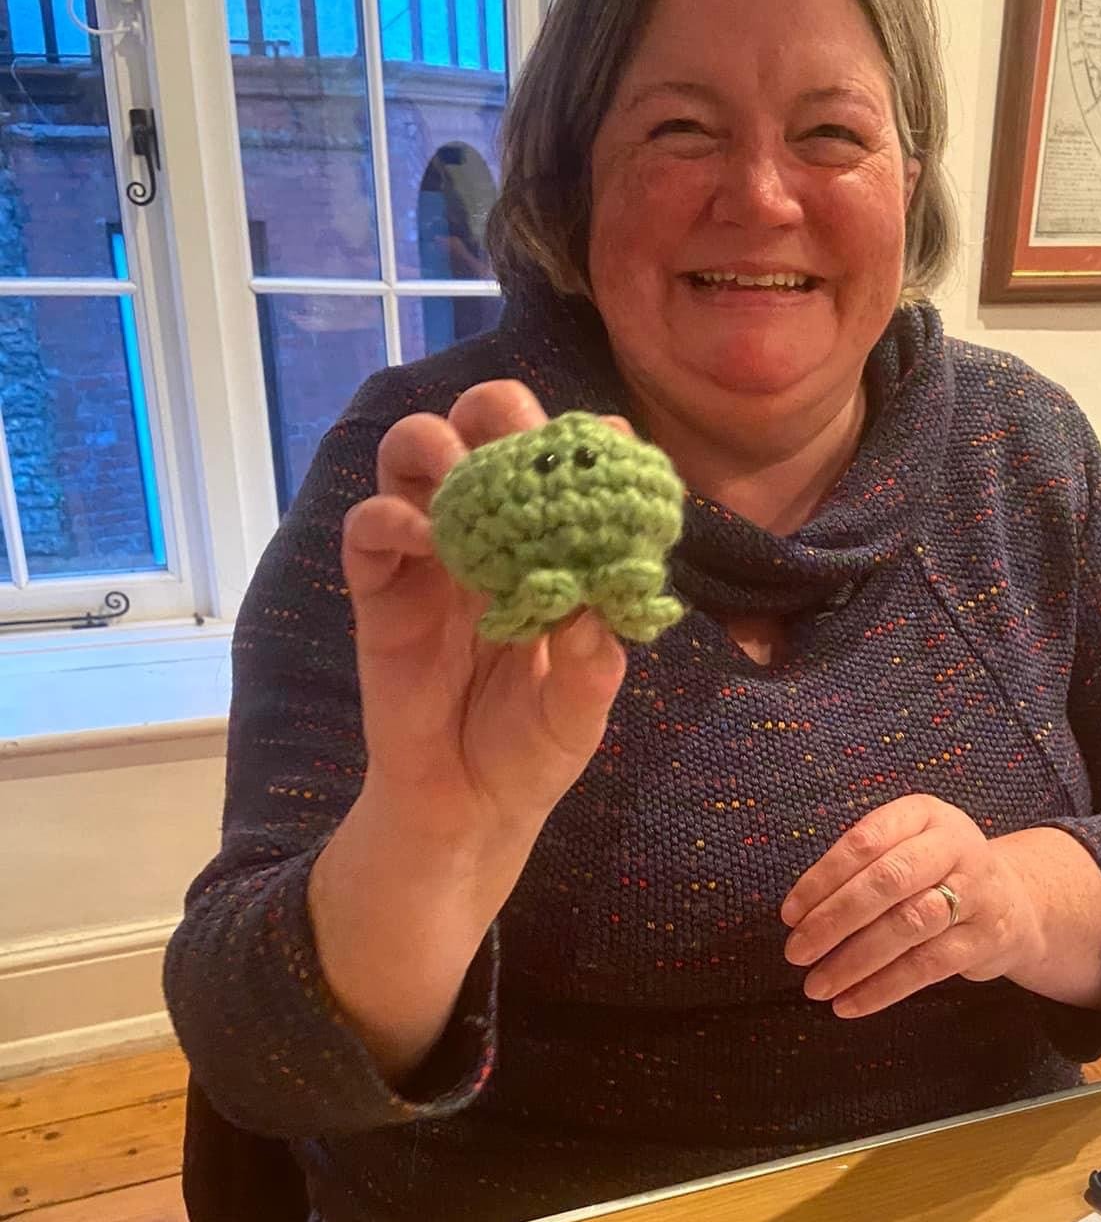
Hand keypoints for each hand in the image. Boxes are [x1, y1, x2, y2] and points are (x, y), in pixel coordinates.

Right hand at [343, 381, 628, 852]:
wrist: (469, 807)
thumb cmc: (532, 748)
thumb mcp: (580, 712)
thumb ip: (592, 663)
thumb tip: (597, 604)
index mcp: (548, 544)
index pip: (562, 459)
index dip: (586, 440)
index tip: (612, 448)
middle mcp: (488, 532)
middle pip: (480, 425)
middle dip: (498, 414)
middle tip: (519, 451)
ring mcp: (428, 555)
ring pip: (413, 451)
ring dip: (438, 448)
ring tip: (464, 485)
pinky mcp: (379, 590)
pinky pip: (367, 526)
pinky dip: (390, 515)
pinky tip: (423, 537)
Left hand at [780, 796, 1043, 1018]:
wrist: (1014, 900)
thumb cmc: (936, 874)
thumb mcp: (906, 848)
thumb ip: (862, 868)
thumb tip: (800, 916)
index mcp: (923, 815)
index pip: (865, 841)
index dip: (822, 879)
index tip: (789, 914)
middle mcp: (955, 846)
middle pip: (888, 881)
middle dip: (835, 919)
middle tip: (796, 951)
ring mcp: (977, 892)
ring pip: (908, 925)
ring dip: (855, 959)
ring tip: (817, 985)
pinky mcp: (986, 938)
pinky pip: (928, 965)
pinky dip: (884, 988)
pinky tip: (850, 1003)